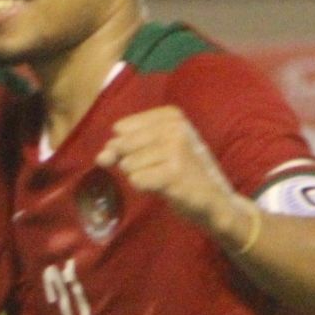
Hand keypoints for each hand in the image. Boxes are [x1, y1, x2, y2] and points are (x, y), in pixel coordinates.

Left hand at [95, 106, 236, 231]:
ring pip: (128, 164)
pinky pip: (136, 180)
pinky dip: (146, 188)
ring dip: (141, 176)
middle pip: (122, 145)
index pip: (120, 128)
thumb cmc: (180, 171)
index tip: (156, 154)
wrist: (214, 200)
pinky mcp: (174, 173)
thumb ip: (120, 149)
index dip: (129, 147)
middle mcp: (175, 127)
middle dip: (133, 163)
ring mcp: (176, 149)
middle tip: (160, 168)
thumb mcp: (151, 151)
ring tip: (165, 177)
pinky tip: (166, 187)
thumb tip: (100, 157)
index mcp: (171, 115)